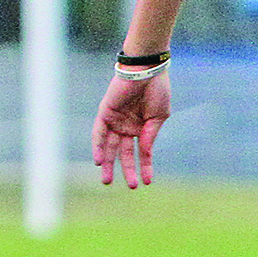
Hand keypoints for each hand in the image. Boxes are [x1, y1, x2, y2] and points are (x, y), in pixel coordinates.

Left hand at [93, 68, 172, 187]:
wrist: (148, 69)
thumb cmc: (157, 90)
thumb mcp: (158, 117)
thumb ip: (149, 136)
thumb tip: (144, 153)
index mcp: (140, 128)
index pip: (141, 153)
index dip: (144, 167)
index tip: (147, 182)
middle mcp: (126, 126)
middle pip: (122, 153)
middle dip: (124, 170)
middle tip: (128, 187)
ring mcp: (115, 120)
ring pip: (108, 146)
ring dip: (108, 163)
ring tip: (107, 181)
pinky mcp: (105, 112)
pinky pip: (99, 132)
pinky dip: (98, 146)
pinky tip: (99, 160)